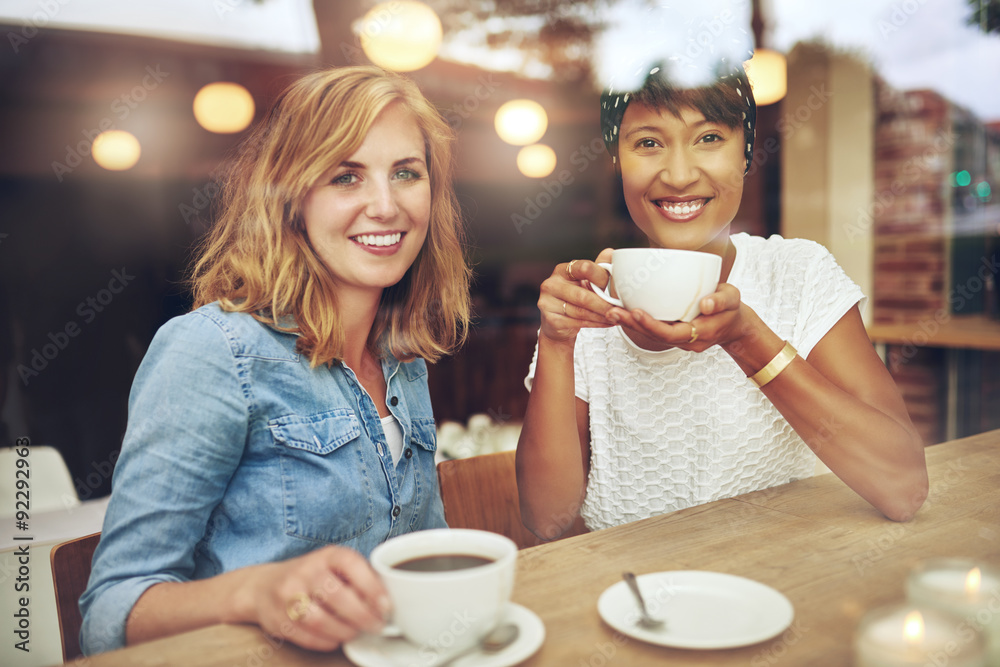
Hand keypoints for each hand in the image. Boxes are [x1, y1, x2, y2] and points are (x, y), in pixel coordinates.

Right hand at [249, 545, 389, 651]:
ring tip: (355, 632)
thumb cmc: (311, 576)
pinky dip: (327, 641)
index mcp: (327, 555)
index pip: (352, 565)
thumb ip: (359, 577)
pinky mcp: (278, 619)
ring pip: (321, 620)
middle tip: (376, 626)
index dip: (372, 587)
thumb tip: (387, 601)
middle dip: (362, 616)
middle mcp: (306, 571)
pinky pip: (307, 636)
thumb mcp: (334, 566)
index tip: (386, 606)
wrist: (263, 586)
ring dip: (345, 631)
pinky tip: (336, 638)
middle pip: (337, 596)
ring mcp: (288, 595)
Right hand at [538, 248, 632, 344]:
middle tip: (620, 309)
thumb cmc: (576, 298)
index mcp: (562, 270)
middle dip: (604, 304)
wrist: (558, 323)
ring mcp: (548, 302)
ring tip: (617, 317)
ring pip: (581, 311)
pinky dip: (596, 324)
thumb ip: (599, 268)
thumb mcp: (587, 281)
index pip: (583, 268)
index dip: (602, 277)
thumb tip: (611, 252)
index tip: (614, 287)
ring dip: (602, 316)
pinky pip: (578, 323)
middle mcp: (551, 284)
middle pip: (582, 295)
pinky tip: (607, 323)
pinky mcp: (551, 320)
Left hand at [621, 283, 751, 351]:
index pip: (671, 334)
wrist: (735, 325)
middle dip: (632, 325)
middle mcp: (685, 341)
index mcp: (699, 334)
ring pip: (651, 335)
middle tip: (612, 311)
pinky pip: (653, 330)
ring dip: (630, 324)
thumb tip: (706, 303)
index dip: (652, 324)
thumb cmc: (732, 309)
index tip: (636, 311)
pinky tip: (622, 311)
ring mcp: (678, 339)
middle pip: (654, 336)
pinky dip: (637, 322)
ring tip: (611, 311)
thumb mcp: (733, 299)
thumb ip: (721, 300)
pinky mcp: (673, 333)